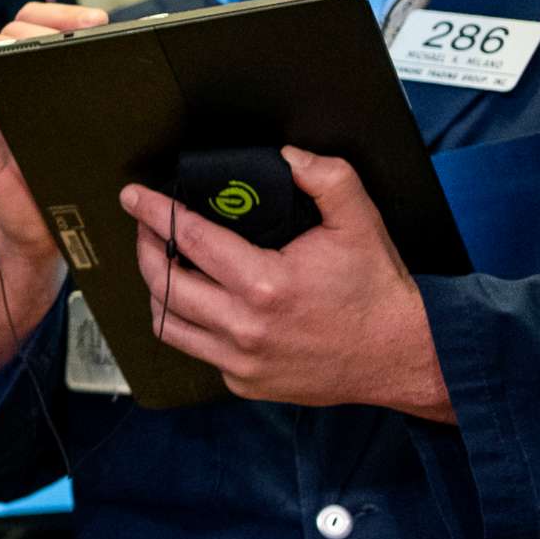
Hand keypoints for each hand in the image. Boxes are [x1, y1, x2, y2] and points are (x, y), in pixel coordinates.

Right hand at [0, 2, 110, 266]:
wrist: (52, 233)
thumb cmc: (70, 177)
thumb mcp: (87, 128)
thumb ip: (91, 94)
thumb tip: (130, 60)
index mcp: (25, 78)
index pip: (27, 23)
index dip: (56, 13)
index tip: (95, 22)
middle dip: (33, 31)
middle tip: (68, 40)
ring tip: (13, 53)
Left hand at [123, 147, 450, 418]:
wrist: (406, 356)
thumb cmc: (378, 291)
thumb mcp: (360, 222)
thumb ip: (326, 177)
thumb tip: (287, 156)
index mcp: (265, 285)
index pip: (190, 239)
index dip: (155, 212)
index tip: (133, 196)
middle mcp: (245, 328)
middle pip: (164, 283)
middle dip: (146, 247)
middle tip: (146, 226)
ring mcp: (241, 361)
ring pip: (169, 323)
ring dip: (158, 289)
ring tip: (164, 261)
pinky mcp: (245, 383)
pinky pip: (198, 349)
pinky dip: (189, 323)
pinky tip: (197, 300)